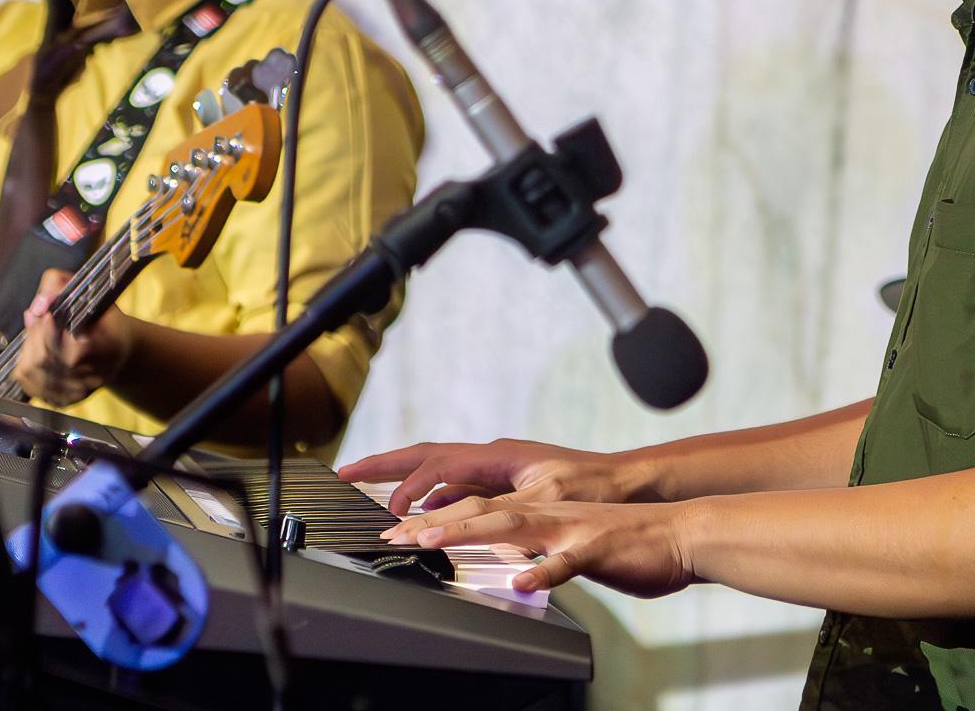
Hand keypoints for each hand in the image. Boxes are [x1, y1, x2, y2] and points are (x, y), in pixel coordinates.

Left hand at [11, 268, 134, 405]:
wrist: (120, 351)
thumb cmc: (106, 320)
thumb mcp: (91, 292)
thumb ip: (60, 285)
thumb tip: (37, 306)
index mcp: (109, 349)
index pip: (71, 351)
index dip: (49, 332)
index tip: (46, 313)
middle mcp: (94, 377)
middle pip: (45, 361)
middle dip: (34, 336)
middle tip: (36, 319)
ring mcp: (78, 392)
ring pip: (33, 373)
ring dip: (27, 349)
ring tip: (34, 334)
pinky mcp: (64, 400)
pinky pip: (30, 386)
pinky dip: (24, 367)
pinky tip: (33, 354)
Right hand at [338, 439, 658, 517]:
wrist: (628, 483)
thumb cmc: (593, 487)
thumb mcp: (544, 502)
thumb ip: (496, 512)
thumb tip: (450, 519)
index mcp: (496, 456)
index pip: (433, 463)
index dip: (399, 480)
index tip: (373, 497)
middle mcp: (494, 455)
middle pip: (426, 456)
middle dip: (385, 465)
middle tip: (346, 474)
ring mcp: (501, 466)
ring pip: (441, 469)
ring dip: (407, 480)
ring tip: (378, 494)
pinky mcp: (510, 480)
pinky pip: (459, 484)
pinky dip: (435, 495)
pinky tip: (430, 513)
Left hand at [384, 494, 699, 597]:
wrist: (679, 534)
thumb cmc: (626, 542)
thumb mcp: (570, 539)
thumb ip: (538, 544)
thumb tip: (509, 558)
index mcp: (540, 512)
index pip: (478, 510)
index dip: (436, 518)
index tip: (397, 530)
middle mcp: (549, 513)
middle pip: (483, 513)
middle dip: (436, 522)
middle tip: (395, 533)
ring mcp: (573, 528)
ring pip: (515, 527)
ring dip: (471, 532)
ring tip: (434, 540)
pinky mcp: (598, 548)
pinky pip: (569, 562)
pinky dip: (544, 570)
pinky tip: (522, 581)